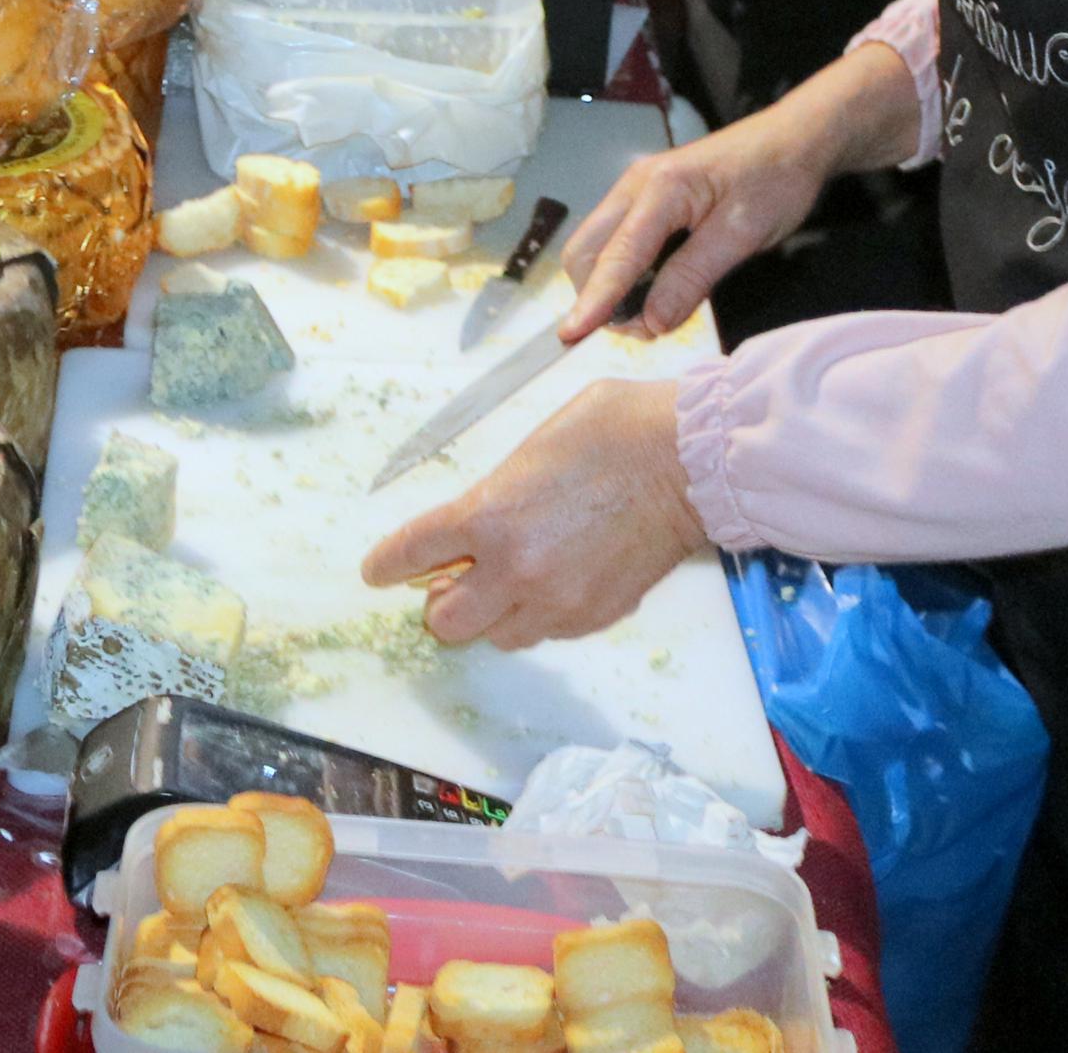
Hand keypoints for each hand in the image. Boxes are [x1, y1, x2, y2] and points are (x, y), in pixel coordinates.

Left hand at [362, 378, 707, 649]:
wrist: (688, 462)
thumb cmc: (612, 431)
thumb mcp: (529, 448)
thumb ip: (493, 494)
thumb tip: (478, 521)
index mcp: (489, 517)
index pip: (408, 555)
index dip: (386, 564)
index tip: (379, 570)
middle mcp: (515, 570)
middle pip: (445, 622)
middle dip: (442, 600)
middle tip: (456, 574)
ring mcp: (558, 601)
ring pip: (497, 636)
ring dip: (492, 613)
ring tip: (510, 578)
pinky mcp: (594, 617)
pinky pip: (545, 632)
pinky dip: (538, 614)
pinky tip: (554, 579)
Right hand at [555, 111, 840, 341]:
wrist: (795, 138)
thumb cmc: (777, 179)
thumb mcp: (744, 233)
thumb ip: (694, 276)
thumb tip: (651, 321)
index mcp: (661, 189)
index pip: (617, 256)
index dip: (595, 301)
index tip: (572, 335)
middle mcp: (635, 186)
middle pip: (586, 250)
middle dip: (596, 296)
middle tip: (639, 333)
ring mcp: (636, 190)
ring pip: (597, 247)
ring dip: (609, 287)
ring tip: (651, 317)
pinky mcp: (646, 199)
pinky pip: (617, 242)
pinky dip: (624, 273)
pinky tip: (655, 291)